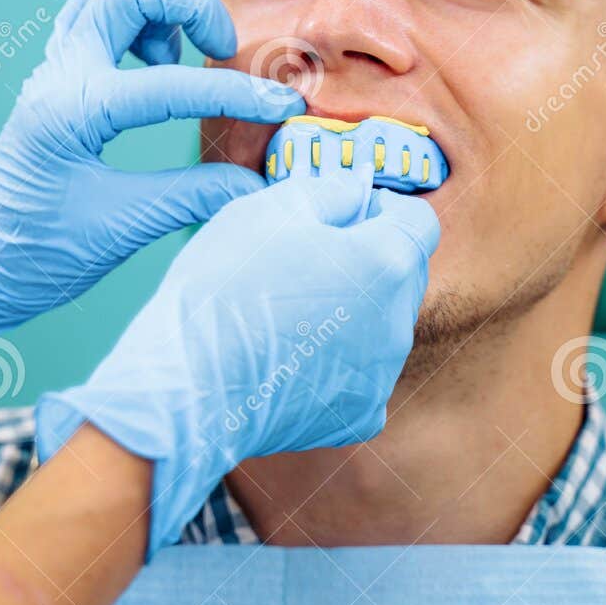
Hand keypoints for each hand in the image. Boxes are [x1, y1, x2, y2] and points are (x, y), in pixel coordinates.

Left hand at [0, 0, 304, 374]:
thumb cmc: (32, 255)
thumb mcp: (119, 231)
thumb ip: (190, 198)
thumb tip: (256, 185)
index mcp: (71, 112)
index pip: (170, 84)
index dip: (236, 92)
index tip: (281, 106)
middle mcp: (57, 77)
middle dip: (188, 3)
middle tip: (222, 49)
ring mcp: (51, 72)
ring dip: (156, 6)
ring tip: (184, 56)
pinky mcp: (54, 79)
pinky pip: (92, 16)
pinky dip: (133, 21)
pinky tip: (156, 66)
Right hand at [35, 160, 439, 553]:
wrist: (186, 385)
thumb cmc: (224, 288)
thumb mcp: (271, 209)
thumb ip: (330, 189)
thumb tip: (358, 187)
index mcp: (387, 263)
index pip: (418, 221)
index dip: (382, 208)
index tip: (343, 214)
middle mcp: (398, 323)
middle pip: (404, 275)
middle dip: (370, 258)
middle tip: (306, 259)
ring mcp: (380, 377)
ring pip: (383, 326)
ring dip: (353, 311)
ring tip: (289, 312)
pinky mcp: (356, 417)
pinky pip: (362, 376)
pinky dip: (338, 363)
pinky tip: (291, 357)